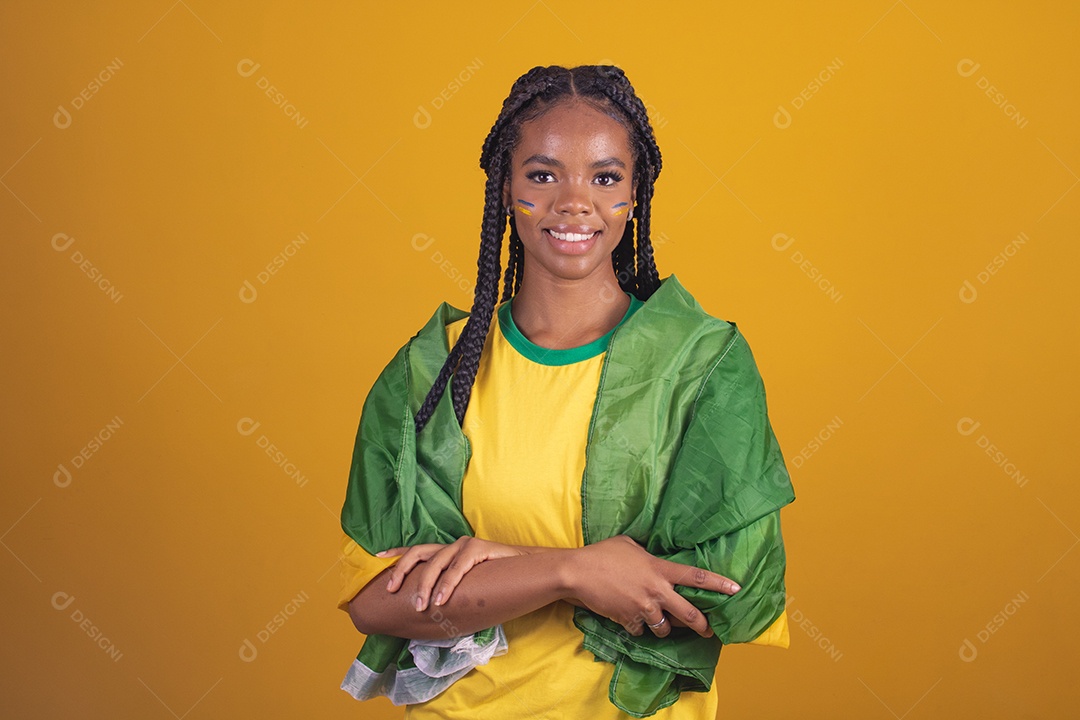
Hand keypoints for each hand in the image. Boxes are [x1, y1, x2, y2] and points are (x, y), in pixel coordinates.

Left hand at [380, 537, 532, 611]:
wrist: (530, 571)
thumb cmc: (497, 583)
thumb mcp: (467, 588)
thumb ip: (450, 592)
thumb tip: (427, 612)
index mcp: (446, 553)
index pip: (416, 550)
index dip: (396, 554)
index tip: (377, 559)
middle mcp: (452, 545)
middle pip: (419, 553)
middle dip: (402, 572)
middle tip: (392, 591)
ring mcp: (464, 546)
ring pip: (436, 562)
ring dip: (425, 586)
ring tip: (420, 606)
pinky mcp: (479, 549)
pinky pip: (458, 568)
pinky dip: (447, 585)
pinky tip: (440, 600)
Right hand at [566, 535, 740, 638]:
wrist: (577, 573)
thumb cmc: (602, 553)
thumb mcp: (630, 545)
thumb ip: (646, 553)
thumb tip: (651, 556)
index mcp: (659, 569)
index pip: (695, 577)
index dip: (718, 584)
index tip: (736, 590)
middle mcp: (656, 591)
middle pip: (689, 613)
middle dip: (703, 625)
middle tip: (709, 630)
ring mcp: (643, 608)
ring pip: (665, 628)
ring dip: (664, 627)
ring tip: (659, 622)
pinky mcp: (628, 621)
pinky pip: (641, 631)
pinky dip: (638, 627)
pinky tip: (631, 619)